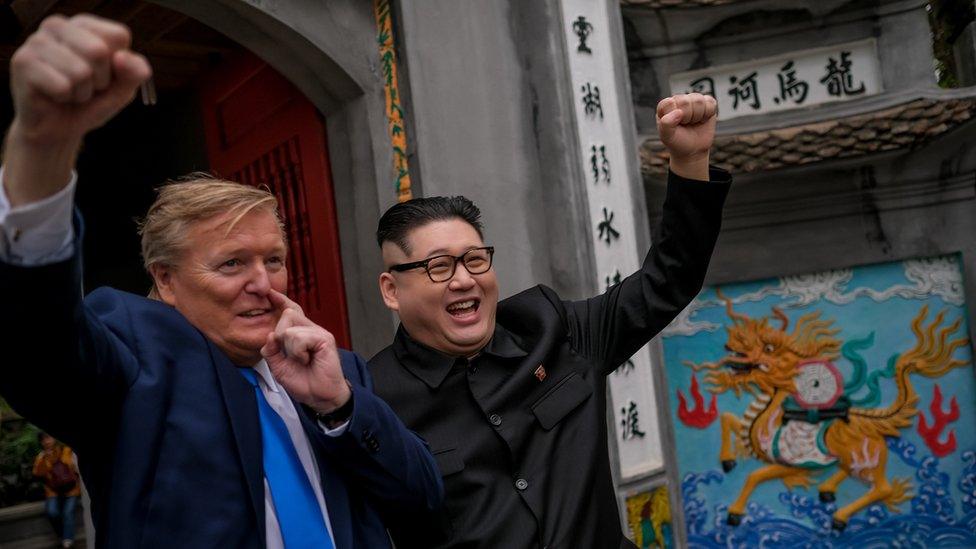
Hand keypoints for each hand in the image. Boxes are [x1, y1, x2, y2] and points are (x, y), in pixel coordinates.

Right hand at [4, 14, 151, 205]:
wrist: (59, 129)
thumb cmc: (92, 103)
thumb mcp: (123, 89)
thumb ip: (135, 72)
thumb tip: (123, 58)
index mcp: (85, 25)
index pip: (118, 36)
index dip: (119, 66)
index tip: (104, 75)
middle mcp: (58, 26)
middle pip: (98, 51)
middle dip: (100, 80)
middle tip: (86, 86)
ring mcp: (37, 41)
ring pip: (80, 71)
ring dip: (81, 92)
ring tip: (70, 92)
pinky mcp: (22, 62)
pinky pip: (62, 86)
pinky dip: (65, 98)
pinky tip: (54, 96)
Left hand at [261, 290, 350, 412]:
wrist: (320, 397)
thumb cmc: (304, 382)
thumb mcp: (279, 367)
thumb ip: (271, 351)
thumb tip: (270, 336)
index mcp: (300, 334)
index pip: (289, 310)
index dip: (279, 300)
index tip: (269, 292)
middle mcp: (310, 329)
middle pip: (287, 314)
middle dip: (280, 334)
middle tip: (290, 354)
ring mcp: (318, 332)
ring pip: (290, 328)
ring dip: (289, 348)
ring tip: (301, 360)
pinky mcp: (324, 339)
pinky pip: (299, 337)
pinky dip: (298, 351)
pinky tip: (306, 359)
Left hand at [656, 93, 716, 179]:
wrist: (693, 150)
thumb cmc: (677, 142)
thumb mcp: (666, 136)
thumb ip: (666, 124)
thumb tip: (679, 111)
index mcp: (665, 106)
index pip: (670, 102)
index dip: (675, 116)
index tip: (676, 125)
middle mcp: (678, 100)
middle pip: (686, 101)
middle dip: (688, 117)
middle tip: (686, 125)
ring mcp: (693, 100)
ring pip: (699, 100)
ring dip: (698, 116)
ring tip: (693, 122)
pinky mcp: (706, 103)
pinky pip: (711, 102)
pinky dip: (708, 114)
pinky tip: (702, 119)